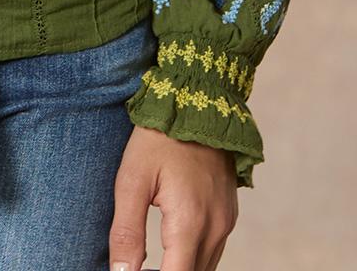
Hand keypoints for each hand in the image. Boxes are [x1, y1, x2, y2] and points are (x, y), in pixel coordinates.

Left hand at [108, 125, 238, 269]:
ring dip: (180, 270)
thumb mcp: (132, 180)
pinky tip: (171, 252)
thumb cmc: (159, 138)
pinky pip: (212, 252)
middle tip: (135, 267)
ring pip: (204, 269)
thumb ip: (127, 231)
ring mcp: (226, 222)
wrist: (196, 102)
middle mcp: (215, 228)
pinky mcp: (229, 215)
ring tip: (150, 263)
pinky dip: (192, 260)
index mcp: (189, 223)